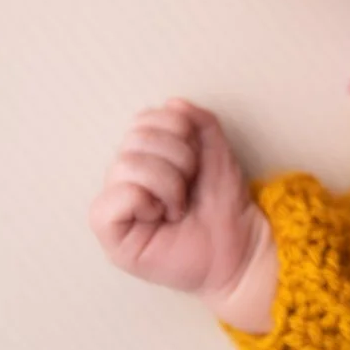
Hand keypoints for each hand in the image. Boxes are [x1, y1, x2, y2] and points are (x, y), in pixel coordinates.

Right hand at [89, 98, 273, 328]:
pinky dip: (143, 201)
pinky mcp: (111, 237)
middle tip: (189, 187)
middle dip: (177, 159)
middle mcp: (123, 179)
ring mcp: (115, 208)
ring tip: (179, 205)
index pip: (143, 119)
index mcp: (144, 156)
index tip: (196, 162)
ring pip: (125, 165)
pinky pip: (109, 202)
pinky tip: (160, 217)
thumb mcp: (216, 151)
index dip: (178, 132)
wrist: (240, 246)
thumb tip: (173, 103)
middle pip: (134, 139)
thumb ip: (198, 122)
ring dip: (167, 183)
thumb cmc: (223, 203)